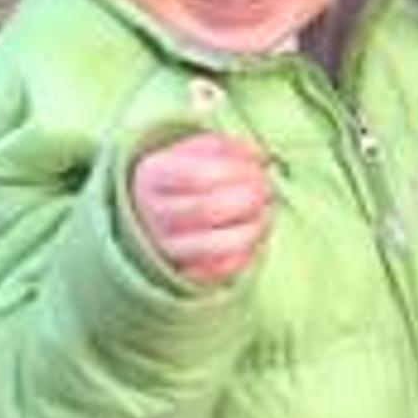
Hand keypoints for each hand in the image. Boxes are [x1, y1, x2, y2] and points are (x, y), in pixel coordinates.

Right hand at [129, 129, 272, 284]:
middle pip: (208, 210)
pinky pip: (224, 268)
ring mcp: (167, 246)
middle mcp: (154, 214)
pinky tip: (254, 232)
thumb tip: (259, 156)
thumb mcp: (195, 150)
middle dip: (249, 198)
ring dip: (254, 227)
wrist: (151, 212)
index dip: (237, 171)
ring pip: (218, 245)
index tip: (258, 167)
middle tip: (266, 190)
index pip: (196, 175)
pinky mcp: (185, 270)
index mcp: (153, 176)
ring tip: (265, 212)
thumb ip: (227, 147)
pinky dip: (249, 251)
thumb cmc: (184, 175)